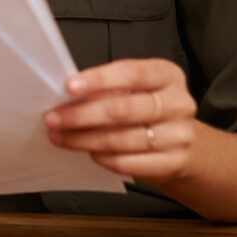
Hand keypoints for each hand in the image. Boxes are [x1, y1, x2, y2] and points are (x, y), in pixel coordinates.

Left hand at [44, 58, 196, 182]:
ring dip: (84, 139)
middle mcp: (178, 103)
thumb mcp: (135, 89)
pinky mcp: (174, 162)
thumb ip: (108, 88)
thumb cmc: (148, 109)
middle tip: (54, 118)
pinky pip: (128, 162)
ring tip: (61, 136)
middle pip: (123, 109)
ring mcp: (179, 135)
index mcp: (167, 75)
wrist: (182, 143)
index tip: (69, 86)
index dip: (99, 80)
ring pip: (121, 139)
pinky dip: (102, 158)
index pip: (132, 73)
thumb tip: (68, 95)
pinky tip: (88, 151)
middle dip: (82, 115)